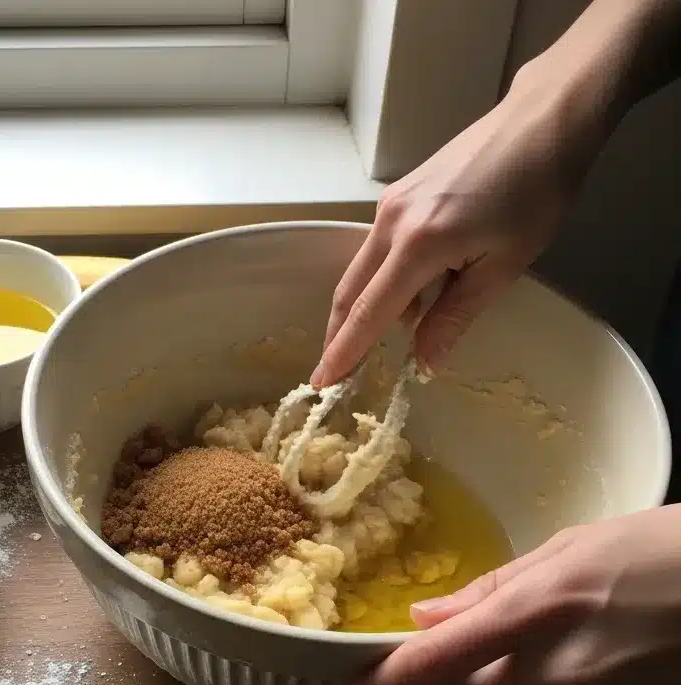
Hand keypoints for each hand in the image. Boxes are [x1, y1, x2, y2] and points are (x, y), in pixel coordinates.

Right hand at [312, 76, 588, 387]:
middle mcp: (391, 224)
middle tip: (333, 374)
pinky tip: (414, 294)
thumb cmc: (535, 193)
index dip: (344, 353)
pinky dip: (384, 281)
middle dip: (338, 336)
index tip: (322, 382)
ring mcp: (390, 205)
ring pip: (362, 271)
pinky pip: (378, 250)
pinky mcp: (398, 195)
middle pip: (350, 292)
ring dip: (365, 309)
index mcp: (417, 245)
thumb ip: (455, 317)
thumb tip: (424, 362)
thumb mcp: (502, 267)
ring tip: (388, 339)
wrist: (542, 121)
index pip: (368, 312)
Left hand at [338, 506, 680, 684]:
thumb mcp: (571, 549)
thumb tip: (425, 620)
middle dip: (487, 671)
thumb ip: (492, 591)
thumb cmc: (661, 549)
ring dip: (548, 684)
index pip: (437, 662)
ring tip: (601, 641)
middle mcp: (557, 673)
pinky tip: (635, 668)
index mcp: (534, 613)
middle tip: (533, 633)